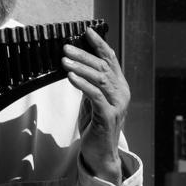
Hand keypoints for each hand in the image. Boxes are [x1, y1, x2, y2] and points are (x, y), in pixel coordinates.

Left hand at [63, 28, 129, 183]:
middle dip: (83, 54)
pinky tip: (71, 77)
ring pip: (99, 78)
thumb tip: (75, 65)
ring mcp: (117, 104)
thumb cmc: (95, 127)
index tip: (86, 31)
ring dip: (80, 67)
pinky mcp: (108, 116)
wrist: (101, 154)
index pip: (110, 59)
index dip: (99, 44)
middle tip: (65, 47)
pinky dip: (82, 84)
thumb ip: (90, 84)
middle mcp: (122, 93)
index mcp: (119, 87)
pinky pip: (95, 95)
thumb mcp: (92, 100)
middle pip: (103, 66)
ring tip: (64, 60)